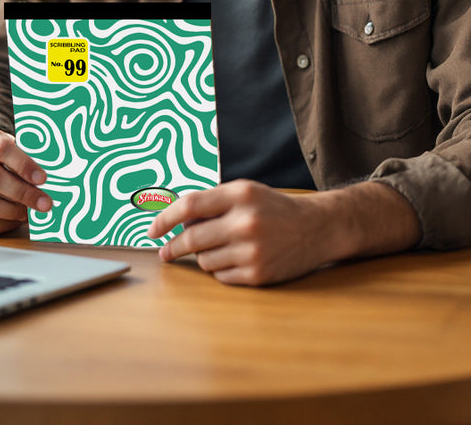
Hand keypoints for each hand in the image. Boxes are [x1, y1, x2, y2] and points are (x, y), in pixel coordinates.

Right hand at [0, 127, 51, 234]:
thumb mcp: (10, 143)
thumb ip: (27, 154)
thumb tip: (56, 173)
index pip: (0, 148)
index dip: (23, 164)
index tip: (43, 178)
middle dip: (23, 192)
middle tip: (45, 203)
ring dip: (13, 211)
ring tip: (31, 212)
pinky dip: (1, 224)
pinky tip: (16, 219)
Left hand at [146, 179, 420, 285]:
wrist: (318, 228)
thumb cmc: (274, 208)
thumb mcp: (245, 193)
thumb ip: (212, 203)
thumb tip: (173, 223)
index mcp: (240, 194)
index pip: (189, 206)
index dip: (165, 219)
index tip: (152, 230)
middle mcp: (246, 221)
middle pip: (192, 238)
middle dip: (173, 247)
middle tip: (165, 252)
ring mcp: (253, 250)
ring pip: (205, 261)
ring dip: (203, 257)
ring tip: (220, 248)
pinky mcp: (259, 274)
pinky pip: (221, 276)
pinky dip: (221, 270)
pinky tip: (235, 260)